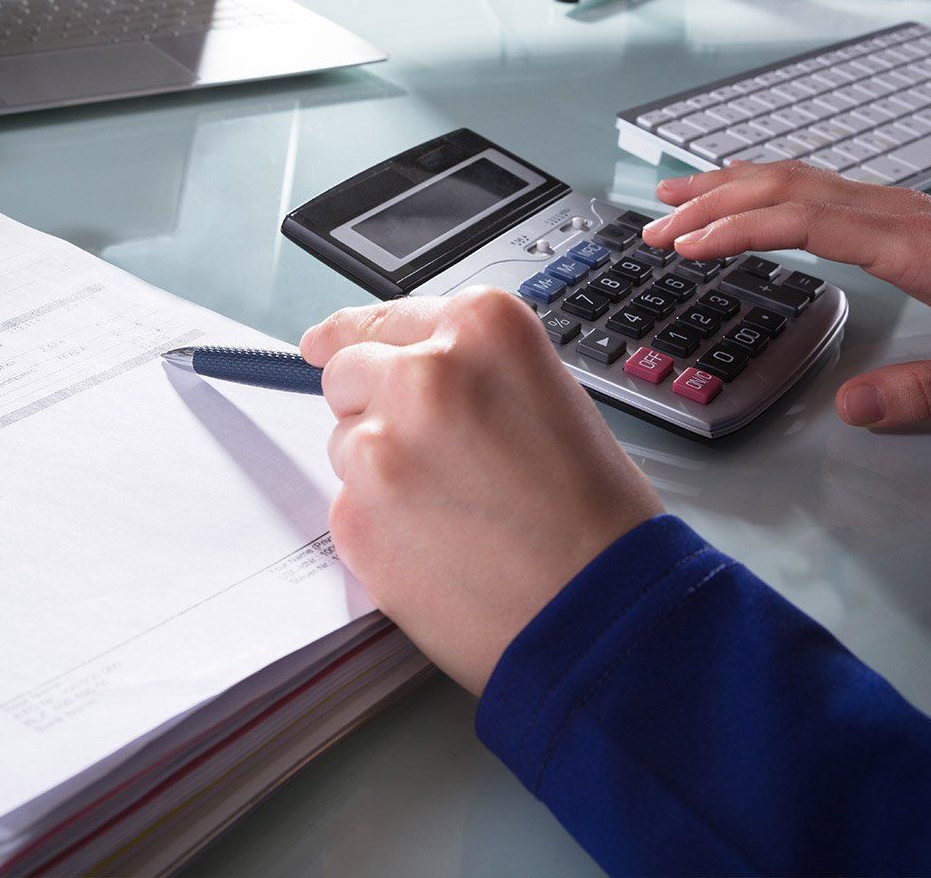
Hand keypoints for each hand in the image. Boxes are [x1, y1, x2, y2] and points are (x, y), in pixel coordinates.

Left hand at [300, 289, 660, 693]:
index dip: (359, 337)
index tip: (328, 342)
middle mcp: (424, 374)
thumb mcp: (546, 396)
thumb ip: (471, 371)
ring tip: (455, 510)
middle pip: (349, 372)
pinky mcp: (355, 515)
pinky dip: (379, 526)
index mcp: (481, 330)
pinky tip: (438, 548)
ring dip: (380, 469)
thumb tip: (400, 367)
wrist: (602, 612)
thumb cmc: (595, 514)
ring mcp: (382, 445)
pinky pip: (347, 505)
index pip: (386, 317)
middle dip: (373, 405)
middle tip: (430, 456)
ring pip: (345, 443)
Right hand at [644, 161, 930, 428]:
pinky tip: (735, 192)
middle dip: (715, 204)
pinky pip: (815, 185)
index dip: (742, 229)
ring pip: (799, 178)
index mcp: (919, 247)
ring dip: (730, 185)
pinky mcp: (895, 213)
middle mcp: (901, 213)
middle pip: (791, 189)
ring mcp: (897, 206)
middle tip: (654, 230)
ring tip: (670, 199)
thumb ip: (930, 393)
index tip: (688, 245)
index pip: (811, 222)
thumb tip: (851, 407)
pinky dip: (762, 185)